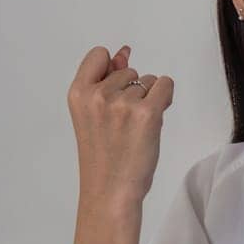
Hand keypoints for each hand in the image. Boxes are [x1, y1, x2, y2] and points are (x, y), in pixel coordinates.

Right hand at [67, 44, 174, 206]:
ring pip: (149, 81)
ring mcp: (123, 103)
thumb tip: (124, 52)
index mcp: (78, 94)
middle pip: (129, 70)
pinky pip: (166, 85)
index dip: (112, 69)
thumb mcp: (94, 114)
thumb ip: (106, 81)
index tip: (114, 91)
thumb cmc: (103, 156)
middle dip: (133, 91)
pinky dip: (166, 98)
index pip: (98, 54)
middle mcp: (98, 95)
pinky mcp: (147, 113)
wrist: (111, 191)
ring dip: (149, 99)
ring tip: (135, 128)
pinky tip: (153, 121)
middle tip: (123, 123)